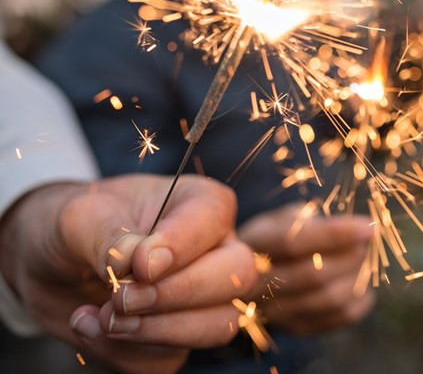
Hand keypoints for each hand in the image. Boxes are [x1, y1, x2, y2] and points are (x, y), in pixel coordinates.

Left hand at [0, 174, 257, 373]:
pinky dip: (124, 352)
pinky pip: (169, 359)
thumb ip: (112, 237)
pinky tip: (90, 324)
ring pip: (218, 326)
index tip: (139, 266)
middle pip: (237, 276)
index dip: (181, 247)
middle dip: (178, 294)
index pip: (214, 218)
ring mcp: (204, 299)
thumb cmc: (75, 227)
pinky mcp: (178, 339)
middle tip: (121, 298)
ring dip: (156, 331)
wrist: (47, 268)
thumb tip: (147, 262)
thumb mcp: (80, 218)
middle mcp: (216, 250)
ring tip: (104, 317)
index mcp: (201, 204)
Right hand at [239, 209, 374, 334]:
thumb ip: (311, 220)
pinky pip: (342, 316)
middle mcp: (257, 286)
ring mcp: (277, 313)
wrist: (255, 279)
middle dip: (351, 256)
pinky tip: (358, 281)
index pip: (294, 242)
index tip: (368, 227)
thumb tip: (351, 228)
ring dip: (357, 276)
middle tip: (367, 242)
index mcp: (253, 247)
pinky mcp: (299, 328)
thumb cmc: (278, 237)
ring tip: (362, 259)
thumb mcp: (284, 218)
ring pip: (332, 299)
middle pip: (315, 275)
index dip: (335, 234)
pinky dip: (361, 297)